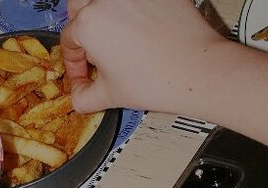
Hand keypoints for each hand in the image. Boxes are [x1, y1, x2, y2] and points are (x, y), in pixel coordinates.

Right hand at [61, 0, 227, 112]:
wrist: (198, 70)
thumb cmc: (159, 79)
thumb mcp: (109, 96)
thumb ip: (83, 97)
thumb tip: (79, 96)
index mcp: (89, 24)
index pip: (69, 40)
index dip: (73, 62)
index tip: (83, 73)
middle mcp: (107, 1)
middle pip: (79, 6)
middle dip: (81, 28)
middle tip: (92, 48)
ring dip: (103, 14)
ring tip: (114, 35)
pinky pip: (136, 0)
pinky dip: (134, 11)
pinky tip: (140, 30)